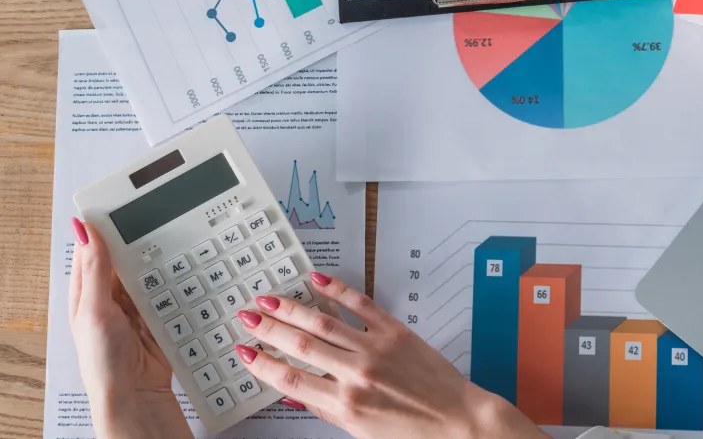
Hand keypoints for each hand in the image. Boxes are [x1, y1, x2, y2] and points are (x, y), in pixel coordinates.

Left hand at [69, 219, 191, 438]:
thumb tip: (85, 229)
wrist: (137, 399)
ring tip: (183, 238)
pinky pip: (174, 289)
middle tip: (166, 214)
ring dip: (167, 259)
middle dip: (146, 238)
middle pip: (132, 254)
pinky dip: (183, 281)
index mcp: (89, 289)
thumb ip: (95, 270)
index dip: (109, 223)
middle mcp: (114, 294)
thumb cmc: (105, 364)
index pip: (97, 245)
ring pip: (156, 269)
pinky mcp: (162, 315)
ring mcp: (140, 304)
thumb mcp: (95, 311)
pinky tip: (193, 271)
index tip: (127, 199)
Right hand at [235, 273, 549, 438]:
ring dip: (292, 308)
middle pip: (300, 346)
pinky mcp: (395, 331)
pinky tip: (317, 281)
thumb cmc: (412, 433)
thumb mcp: (361, 431)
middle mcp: (356, 375)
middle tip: (246, 316)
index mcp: (344, 405)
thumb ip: (326, 407)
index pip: (290, 379)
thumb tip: (294, 390)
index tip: (242, 350)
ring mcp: (376, 349)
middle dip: (268, 329)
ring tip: (269, 298)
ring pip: (323, 323)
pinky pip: (361, 305)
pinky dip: (338, 291)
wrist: (457, 421)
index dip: (261, 363)